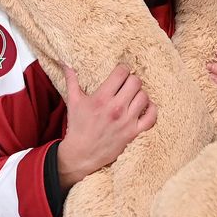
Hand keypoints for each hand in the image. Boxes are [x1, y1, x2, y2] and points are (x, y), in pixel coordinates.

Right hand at [57, 64, 155, 189]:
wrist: (81, 154)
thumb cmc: (77, 126)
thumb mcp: (73, 101)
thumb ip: (71, 80)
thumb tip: (65, 62)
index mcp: (101, 98)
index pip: (121, 73)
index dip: (122, 69)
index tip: (120, 73)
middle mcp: (116, 108)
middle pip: (135, 82)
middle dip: (131, 80)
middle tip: (126, 84)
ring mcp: (126, 121)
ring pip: (144, 96)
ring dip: (139, 94)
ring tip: (133, 96)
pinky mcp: (133, 133)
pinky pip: (151, 117)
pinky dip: (151, 109)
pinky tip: (145, 107)